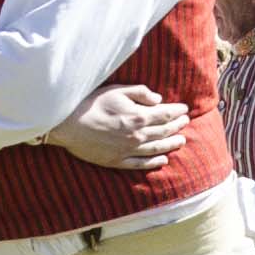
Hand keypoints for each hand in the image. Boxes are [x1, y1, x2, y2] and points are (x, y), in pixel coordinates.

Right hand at [46, 82, 189, 171]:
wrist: (68, 124)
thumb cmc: (91, 104)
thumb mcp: (117, 90)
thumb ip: (140, 93)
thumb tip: (158, 99)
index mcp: (138, 116)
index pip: (165, 114)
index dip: (177, 111)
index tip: (185, 108)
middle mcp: (137, 135)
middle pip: (164, 131)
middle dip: (177, 126)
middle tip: (186, 122)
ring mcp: (128, 150)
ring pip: (156, 149)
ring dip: (171, 144)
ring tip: (182, 140)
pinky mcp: (117, 161)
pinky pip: (141, 164)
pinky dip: (154, 162)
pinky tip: (163, 160)